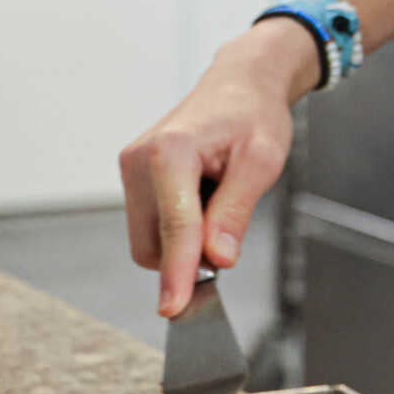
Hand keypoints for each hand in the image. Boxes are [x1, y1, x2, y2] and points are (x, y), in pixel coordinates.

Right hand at [120, 19, 320, 317]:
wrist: (240, 84)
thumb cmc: (254, 115)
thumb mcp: (262, 161)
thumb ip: (236, 212)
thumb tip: (218, 259)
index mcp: (171, 152)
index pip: (175, 228)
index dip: (178, 273)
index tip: (175, 309)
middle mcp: (139, 160)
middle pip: (153, 244)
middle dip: (188, 255)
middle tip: (230, 225)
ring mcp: (131, 169)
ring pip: (149, 239)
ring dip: (184, 239)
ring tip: (217, 196)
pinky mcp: (133, 177)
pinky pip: (152, 223)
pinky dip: (178, 225)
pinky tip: (203, 194)